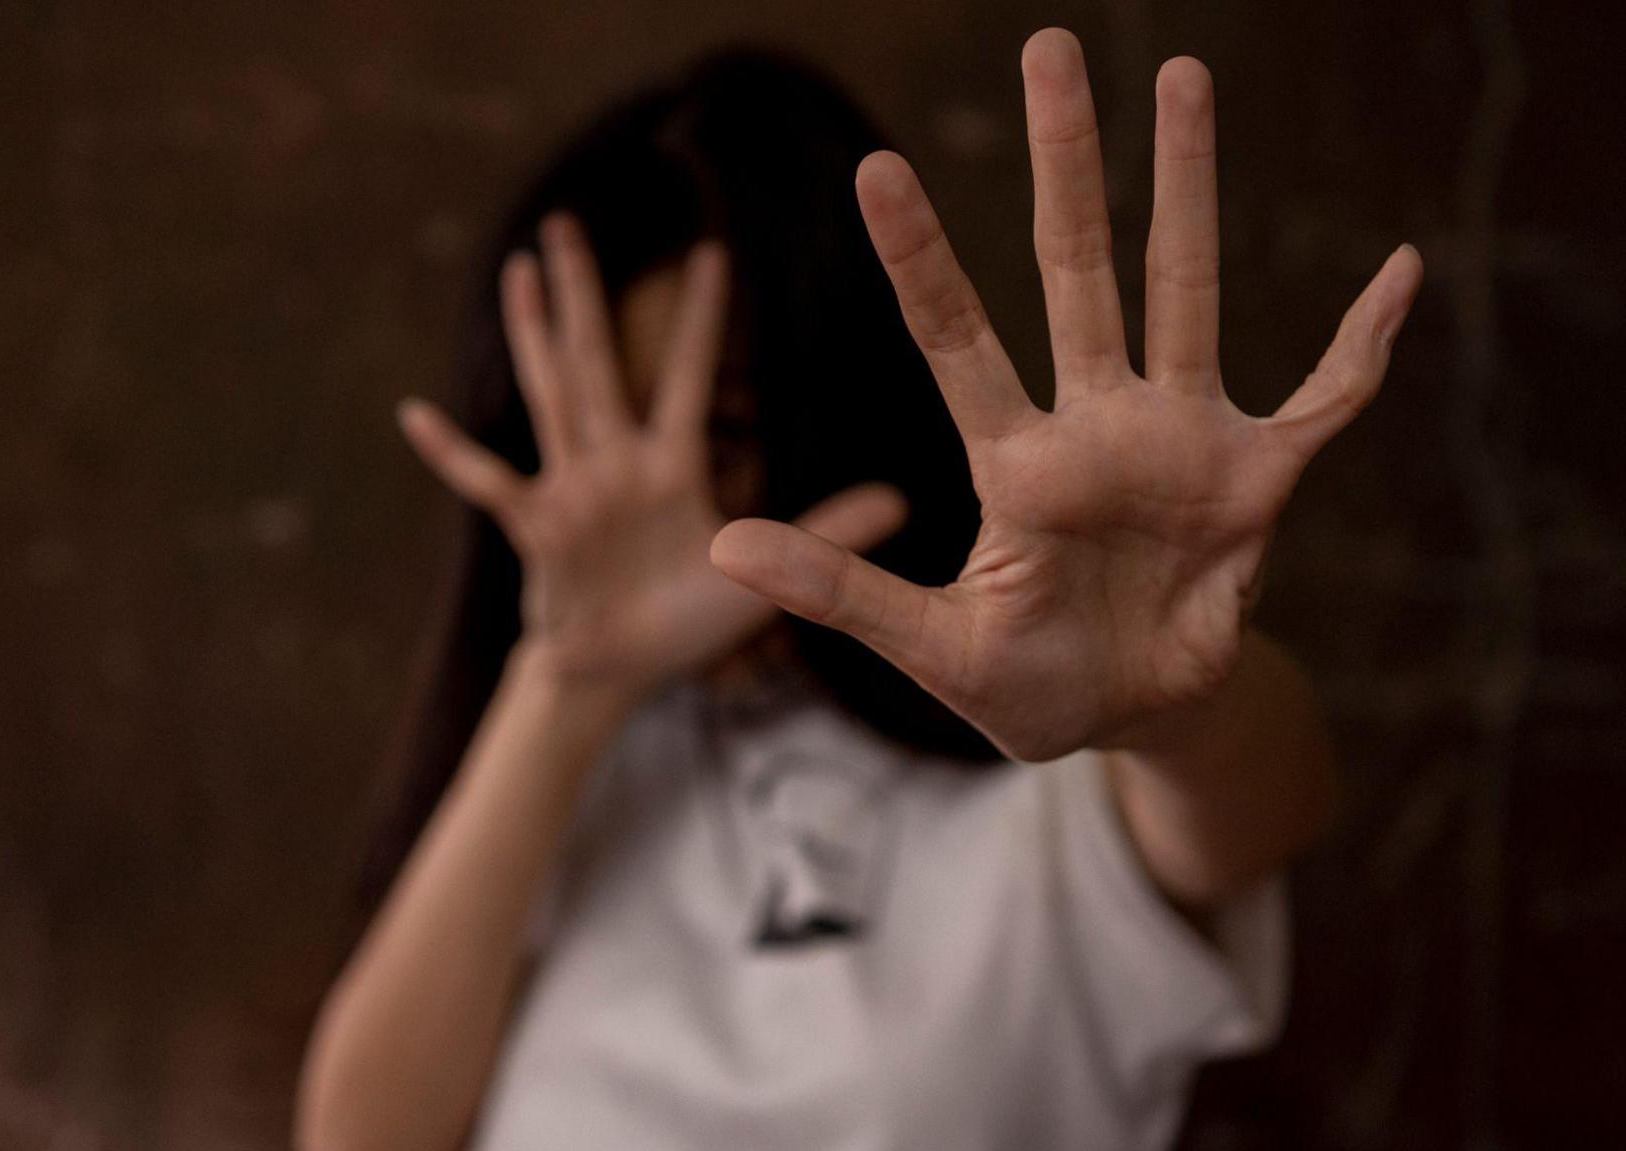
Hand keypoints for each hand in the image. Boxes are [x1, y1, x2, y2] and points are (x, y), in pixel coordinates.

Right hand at [401, 215, 905, 697]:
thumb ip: (825, 533)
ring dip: (534, 335)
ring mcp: (570, 490)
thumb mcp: (758, 576)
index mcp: (667, 466)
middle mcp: (614, 463)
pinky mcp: (537, 529)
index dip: (698, 318)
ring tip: (518, 271)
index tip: (714, 251)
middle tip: (568, 221)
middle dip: (586, 294)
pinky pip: (490, 482)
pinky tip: (415, 413)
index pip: (684, 376)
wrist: (616, 674)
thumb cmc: (682, 623)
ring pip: (550, 396)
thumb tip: (904, 500)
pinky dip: (453, 451)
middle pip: (597, 361)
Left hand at [710, 30, 1421, 761]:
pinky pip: (1325, 399)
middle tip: (1048, 50)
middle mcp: (1094, 426)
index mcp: (1013, 464)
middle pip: (1075, 270)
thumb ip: (839, 593)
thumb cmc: (1025, 683)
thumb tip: (723, 546)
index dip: (920, 257)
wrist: (1131, 720)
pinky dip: (1364, 343)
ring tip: (1183, 73)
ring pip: (1187, 291)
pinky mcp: (1258, 480)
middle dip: (1064, 164)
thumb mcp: (929, 647)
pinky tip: (1400, 269)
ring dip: (1189, 188)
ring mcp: (1179, 441)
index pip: (954, 338)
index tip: (874, 168)